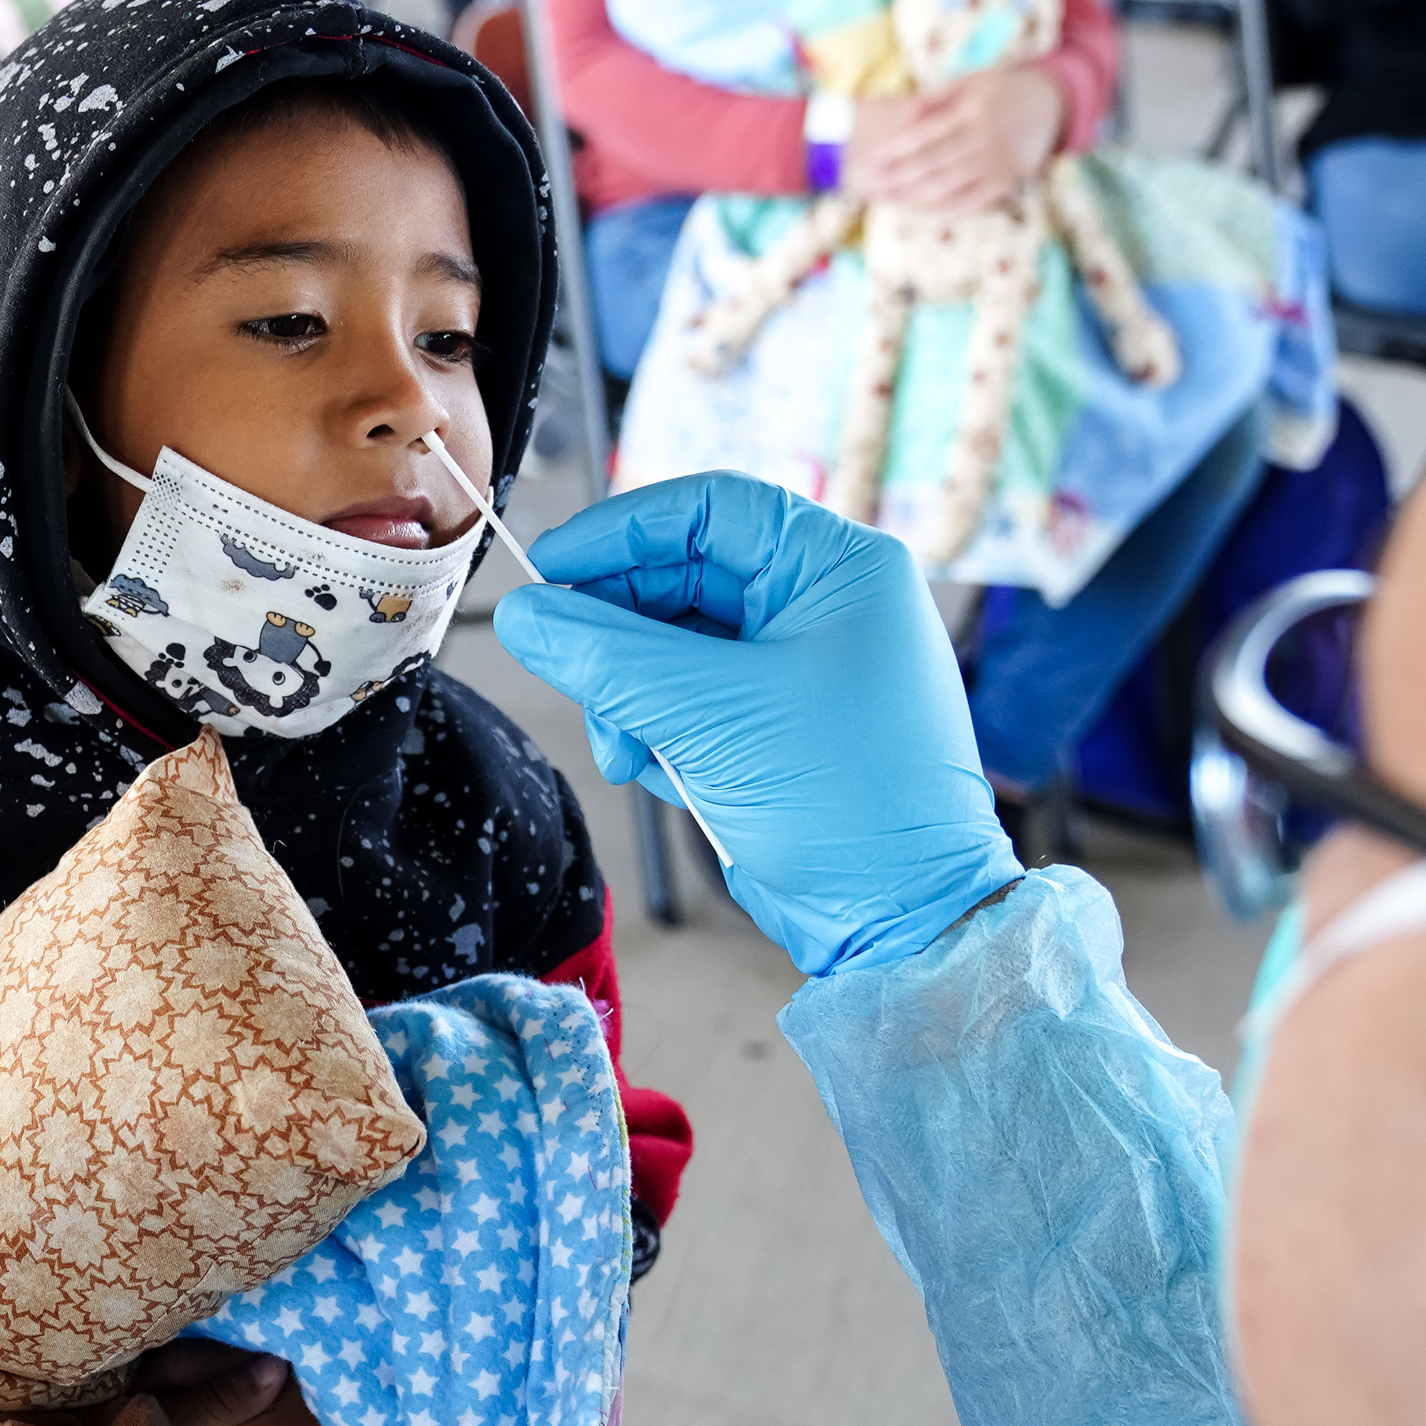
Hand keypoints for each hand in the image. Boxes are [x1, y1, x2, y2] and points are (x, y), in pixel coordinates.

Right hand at [492, 471, 1020, 976]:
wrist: (900, 916)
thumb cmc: (844, 801)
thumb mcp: (709, 715)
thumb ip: (606, 656)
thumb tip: (525, 615)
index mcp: (837, 567)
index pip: (708, 509)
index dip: (619, 532)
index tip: (547, 566)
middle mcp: (824, 604)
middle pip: (682, 577)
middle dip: (619, 631)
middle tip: (566, 664)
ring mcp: (801, 665)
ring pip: (675, 644)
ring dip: (632, 692)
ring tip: (625, 746)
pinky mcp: (776, 724)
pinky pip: (690, 697)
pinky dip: (658, 727)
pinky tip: (656, 768)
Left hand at [855, 69, 1064, 213]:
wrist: (1050, 105)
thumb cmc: (1000, 90)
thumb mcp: (972, 81)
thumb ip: (937, 96)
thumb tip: (905, 110)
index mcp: (975, 109)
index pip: (928, 133)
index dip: (898, 148)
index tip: (874, 158)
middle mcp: (987, 137)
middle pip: (935, 163)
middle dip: (899, 176)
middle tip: (871, 185)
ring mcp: (999, 162)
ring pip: (950, 186)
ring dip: (915, 196)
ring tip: (888, 199)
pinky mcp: (1007, 181)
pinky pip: (971, 200)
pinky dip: (944, 207)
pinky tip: (921, 209)